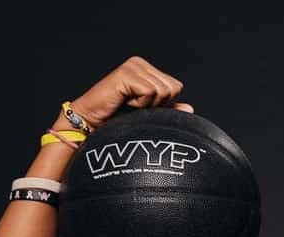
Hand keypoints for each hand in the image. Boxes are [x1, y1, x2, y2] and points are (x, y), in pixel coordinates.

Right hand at [64, 55, 194, 129]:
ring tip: (130, 105)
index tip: (144, 109)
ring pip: (162, 91)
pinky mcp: (126, 73)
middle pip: (172, 88)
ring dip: (148, 106)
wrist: (93, 125)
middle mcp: (140, 64)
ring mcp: (132, 66)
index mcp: (147, 70)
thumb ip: (168, 109)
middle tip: (137, 108)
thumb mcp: (149, 115)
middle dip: (158, 105)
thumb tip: (189, 108)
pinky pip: (150, 92)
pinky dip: (141, 104)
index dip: (165, 104)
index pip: (175, 87)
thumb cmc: (118, 121)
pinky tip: (125, 103)